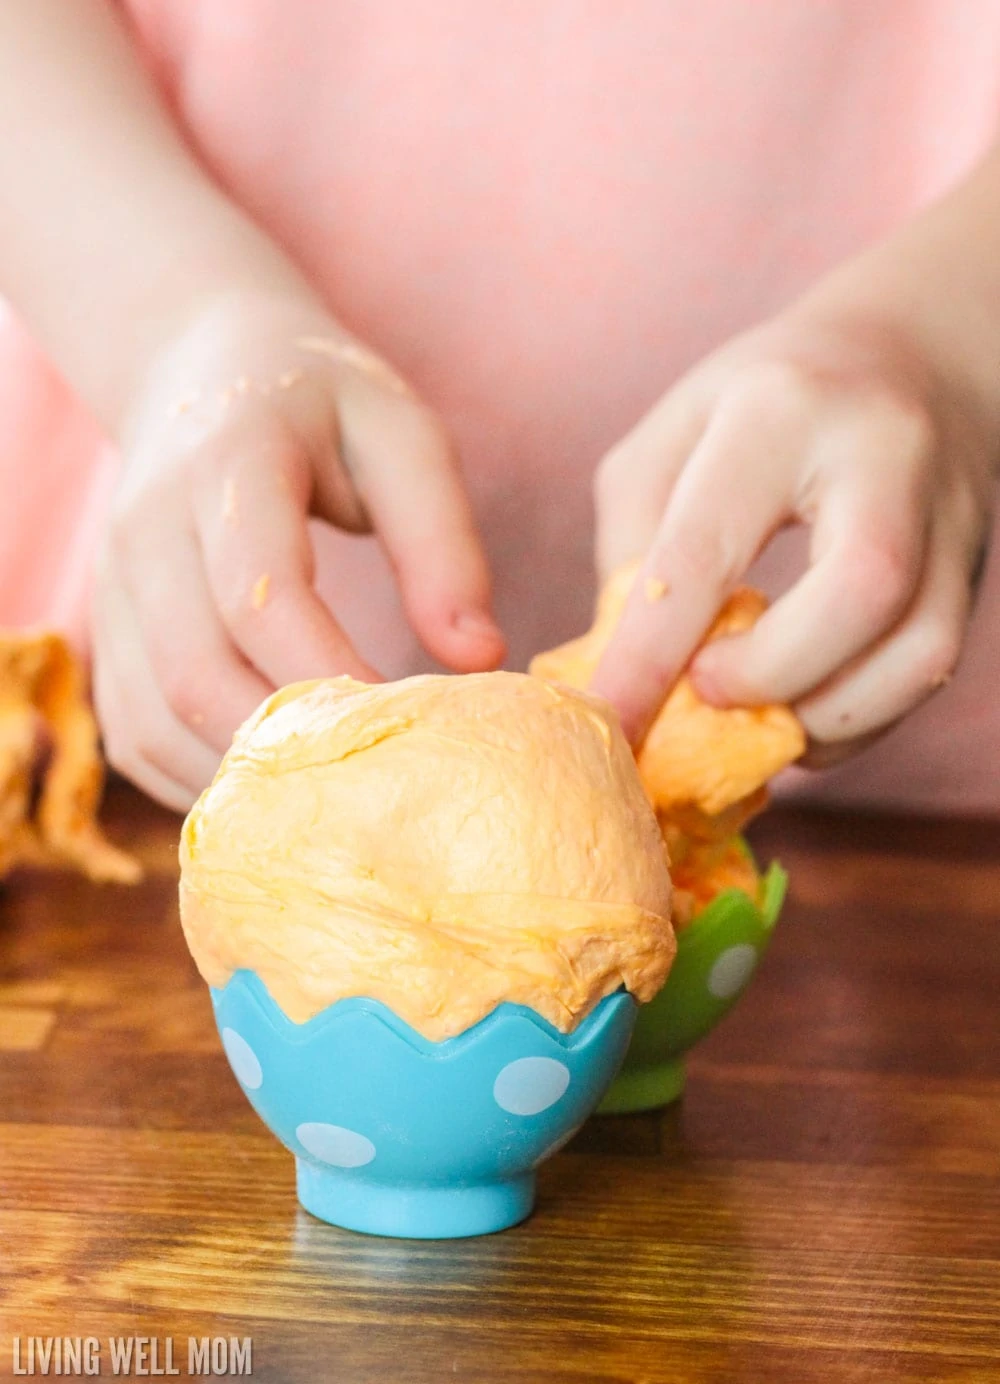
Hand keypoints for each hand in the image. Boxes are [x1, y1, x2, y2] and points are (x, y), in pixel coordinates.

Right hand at [92, 293, 503, 809]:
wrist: (200, 368)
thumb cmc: (321, 402)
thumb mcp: (401, 436)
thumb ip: (441, 540)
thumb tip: (480, 656)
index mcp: (229, 465)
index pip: (261, 594)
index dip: (331, 675)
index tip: (412, 730)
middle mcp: (149, 529)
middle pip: (196, 673)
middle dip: (289, 748)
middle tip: (379, 788)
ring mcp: (115, 586)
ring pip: (155, 718)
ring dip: (242, 778)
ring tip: (333, 807)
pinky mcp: (110, 631)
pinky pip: (134, 733)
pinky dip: (197, 779)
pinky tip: (271, 792)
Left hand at [589, 310, 994, 762]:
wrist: (911, 356)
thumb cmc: (765, 403)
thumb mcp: (672, 435)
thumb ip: (633, 542)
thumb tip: (628, 664)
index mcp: (779, 408)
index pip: (707, 548)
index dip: (650, 655)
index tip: (611, 719)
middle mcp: (883, 452)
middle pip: (857, 592)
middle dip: (768, 675)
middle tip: (707, 691)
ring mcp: (947, 511)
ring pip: (917, 652)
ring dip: (823, 716)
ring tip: (758, 715)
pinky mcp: (972, 568)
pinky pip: (930, 673)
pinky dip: (857, 718)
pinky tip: (803, 711)